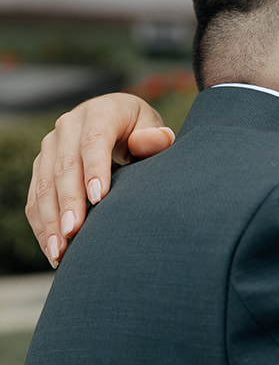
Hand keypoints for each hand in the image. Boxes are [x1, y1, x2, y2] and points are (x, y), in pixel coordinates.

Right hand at [27, 94, 174, 266]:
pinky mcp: (41, 167)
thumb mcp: (153, 129)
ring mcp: (51, 147)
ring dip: (50, 221)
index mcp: (100, 113)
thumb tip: (155, 140)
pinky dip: (42, 226)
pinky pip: (35, 199)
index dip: (95, 169)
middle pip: (65, 167)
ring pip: (44, 185)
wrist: (118, 125)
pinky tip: (52, 250)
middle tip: (73, 232)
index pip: (94, 140)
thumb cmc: (142, 132)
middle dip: (68, 203)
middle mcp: (69, 127)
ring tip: (59, 251)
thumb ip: (156, 139)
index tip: (99, 199)